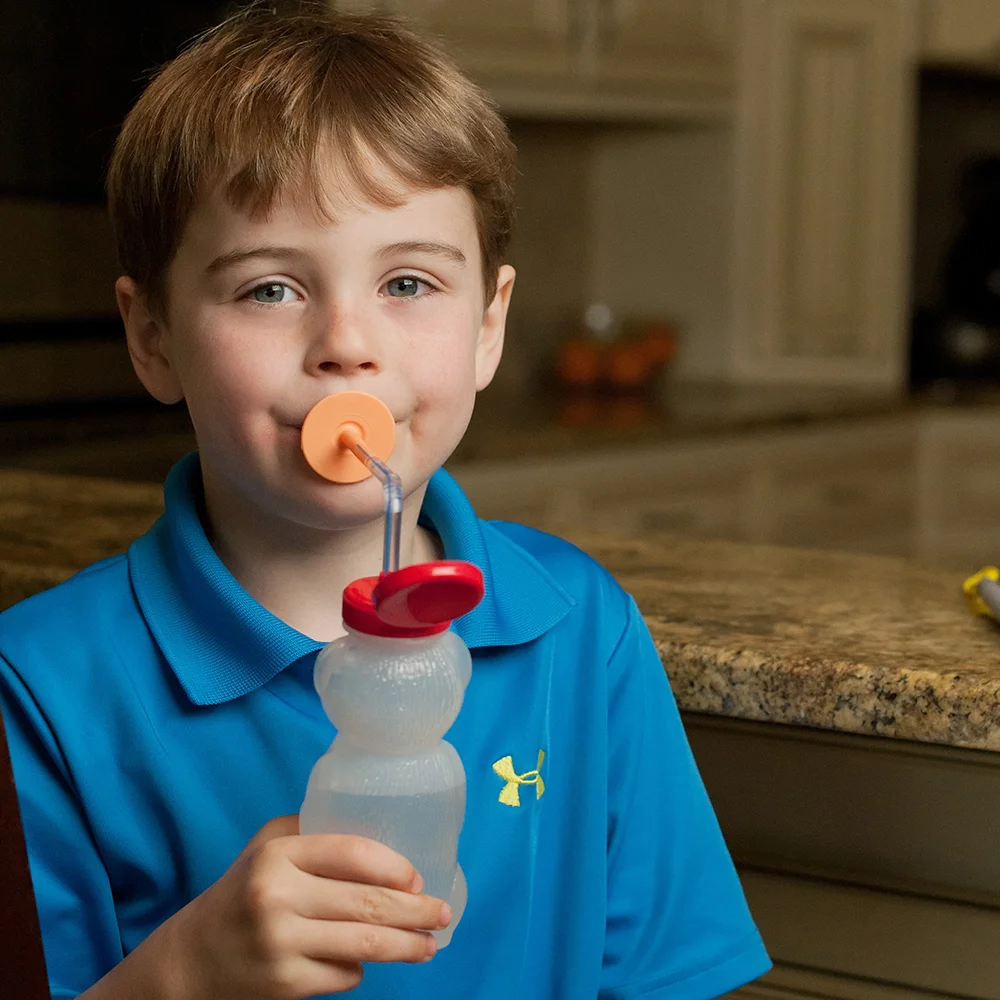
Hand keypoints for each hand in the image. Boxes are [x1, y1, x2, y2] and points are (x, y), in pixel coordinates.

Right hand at [166, 814, 449, 998]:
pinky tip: (362, 960)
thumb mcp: (266, 849)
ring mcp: (281, 945)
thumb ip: (314, 832)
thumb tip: (384, 838)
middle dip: (416, 911)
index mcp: (277, 856)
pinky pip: (344, 974)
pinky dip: (359, 967)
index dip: (395, 867)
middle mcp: (277, 897)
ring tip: (430, 946)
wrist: (189, 963)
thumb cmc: (242, 895)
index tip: (418, 878)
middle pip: (368, 903)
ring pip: (365, 944)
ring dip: (406, 946)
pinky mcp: (285, 985)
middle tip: (443, 914)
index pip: (353, 853)